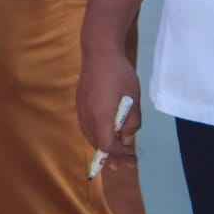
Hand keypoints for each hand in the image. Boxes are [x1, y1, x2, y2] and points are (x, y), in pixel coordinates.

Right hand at [77, 45, 141, 160]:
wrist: (99, 52)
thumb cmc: (120, 75)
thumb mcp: (133, 100)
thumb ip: (132, 122)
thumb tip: (126, 136)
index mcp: (101, 118)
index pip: (107, 146)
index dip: (120, 155)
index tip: (132, 158)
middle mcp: (87, 117)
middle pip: (96, 144)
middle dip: (112, 154)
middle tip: (126, 161)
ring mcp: (81, 109)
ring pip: (89, 135)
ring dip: (102, 144)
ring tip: (116, 148)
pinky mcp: (79, 102)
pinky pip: (86, 125)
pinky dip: (96, 133)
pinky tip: (105, 131)